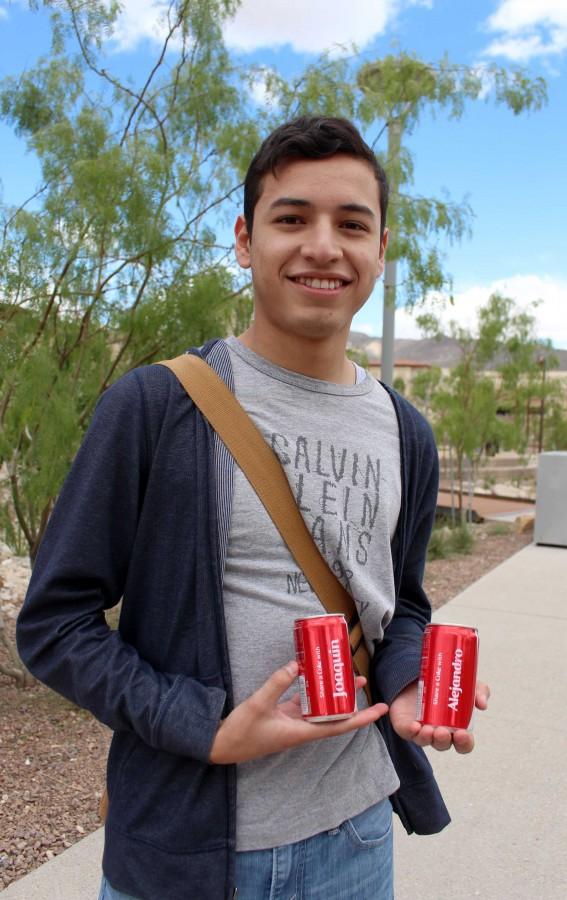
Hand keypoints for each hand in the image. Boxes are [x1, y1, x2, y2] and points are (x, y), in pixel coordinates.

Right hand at [209, 660, 388, 764]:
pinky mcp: (281, 718)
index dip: (361, 718)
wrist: (219, 747)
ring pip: (319, 708)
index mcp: (300, 732)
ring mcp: (292, 724)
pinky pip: (302, 704)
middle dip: (349, 700)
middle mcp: (301, 730)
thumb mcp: (258, 704)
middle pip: (333, 715)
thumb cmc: (240, 732)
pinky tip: (310, 675)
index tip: (380, 710)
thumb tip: (297, 664)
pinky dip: (309, 691)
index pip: (339, 726)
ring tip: (342, 676)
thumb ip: (277, 683)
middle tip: (361, 681)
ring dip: (331, 695)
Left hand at [389, 679, 490, 753]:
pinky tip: (413, 726)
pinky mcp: (406, 724)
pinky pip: (407, 733)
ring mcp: (422, 730)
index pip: (463, 744)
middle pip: (443, 744)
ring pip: (425, 740)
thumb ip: (479, 692)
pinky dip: (410, 731)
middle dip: (443, 741)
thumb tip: (482, 704)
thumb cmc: (446, 685)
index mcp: (456, 728)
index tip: (463, 734)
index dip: (464, 743)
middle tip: (443, 731)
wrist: (420, 673)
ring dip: (427, 738)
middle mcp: (439, 732)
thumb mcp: (467, 685)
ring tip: (428, 729)